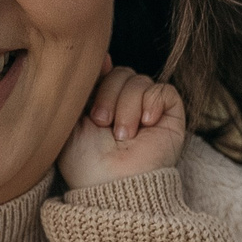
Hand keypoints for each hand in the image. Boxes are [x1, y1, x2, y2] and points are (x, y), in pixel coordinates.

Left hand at [58, 61, 188, 188]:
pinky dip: (152, 103)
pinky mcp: (170, 117)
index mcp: (104, 103)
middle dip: (108, 94)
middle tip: (102, 123)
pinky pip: (163, 91)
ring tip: (124, 135)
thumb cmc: (85, 161)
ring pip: (139, 80)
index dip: (100, 76)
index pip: (106, 72)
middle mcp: (127, 106)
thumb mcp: (71, 117)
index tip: (91, 94)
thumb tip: (104, 57)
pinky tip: (146, 124)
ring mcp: (149, 111)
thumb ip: (84, 86)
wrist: (110, 184)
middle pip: (121, 72)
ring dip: (127, 106)